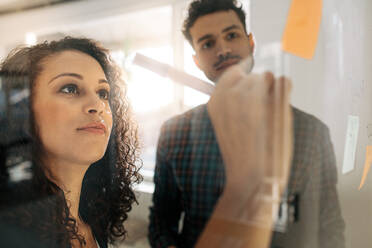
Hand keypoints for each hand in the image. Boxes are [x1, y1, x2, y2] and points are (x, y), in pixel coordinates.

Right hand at [198, 59, 292, 246]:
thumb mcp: (224, 123)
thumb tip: (247, 81)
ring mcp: (255, 92)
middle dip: (258, 90)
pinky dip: (285, 92)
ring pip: (268, 77)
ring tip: (268, 117)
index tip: (252, 88)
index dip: (244, 79)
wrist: (251, 175)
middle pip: (252, 76)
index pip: (234, 73)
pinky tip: (280, 111)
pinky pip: (284, 82)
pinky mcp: (276, 97)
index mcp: (217, 98)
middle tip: (260, 114)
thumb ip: (231, 101)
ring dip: (270, 93)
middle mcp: (233, 91)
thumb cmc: (240, 153)